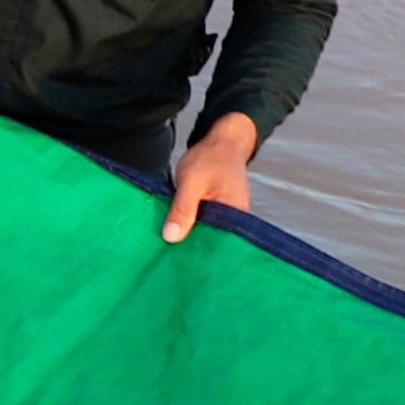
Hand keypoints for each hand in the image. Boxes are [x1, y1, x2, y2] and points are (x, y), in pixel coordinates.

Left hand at [158, 112, 262, 245]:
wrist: (222, 143)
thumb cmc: (211, 158)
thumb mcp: (191, 181)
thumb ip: (183, 208)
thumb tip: (171, 237)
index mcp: (235, 214)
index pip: (218, 246)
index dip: (198, 255)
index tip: (177, 262)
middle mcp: (236, 221)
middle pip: (212, 244)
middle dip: (191, 250)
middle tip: (168, 257)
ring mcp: (228, 219)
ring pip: (207, 236)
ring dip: (190, 240)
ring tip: (170, 248)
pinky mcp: (219, 215)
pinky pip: (204, 228)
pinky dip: (191, 229)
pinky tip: (177, 233)